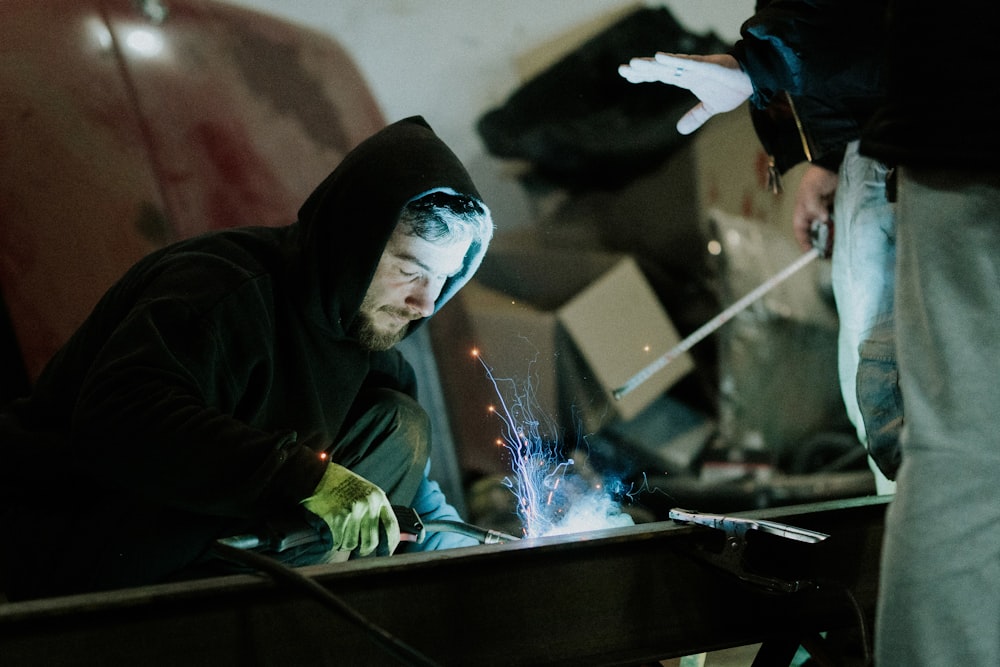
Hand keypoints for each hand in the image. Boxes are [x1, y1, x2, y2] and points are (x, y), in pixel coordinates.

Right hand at [302, 463, 399, 556]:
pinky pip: (337, 542)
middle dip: (363, 549)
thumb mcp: (364, 491)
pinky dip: (332, 541)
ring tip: (338, 531)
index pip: (391, 527)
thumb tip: (382, 536)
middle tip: (356, 548)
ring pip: (351, 544)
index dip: (390, 545)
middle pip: (371, 542)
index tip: (385, 554)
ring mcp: (352, 511)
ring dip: (344, 543)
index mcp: (378, 497)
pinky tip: (329, 530)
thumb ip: (374, 510)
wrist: (315, 474)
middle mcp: (368, 504)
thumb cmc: (339, 484)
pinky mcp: (336, 518)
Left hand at [618, 53, 752, 133]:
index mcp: (687, 79)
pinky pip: (690, 63)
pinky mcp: (710, 66)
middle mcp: (689, 71)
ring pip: (671, 65)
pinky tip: (660, 57)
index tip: (626, 75)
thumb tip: (679, 130)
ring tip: (634, 63)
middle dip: (642, 69)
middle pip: (661, 70)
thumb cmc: (732, 88)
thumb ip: (695, 117)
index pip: (661, 75)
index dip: (643, 75)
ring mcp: (698, 67)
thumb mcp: (711, 108)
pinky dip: (675, 60)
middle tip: (622, 69)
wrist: (755, 80)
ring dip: (652, 64)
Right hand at [793, 165, 837, 252]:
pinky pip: (838, 225)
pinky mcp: (838, 211)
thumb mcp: (812, 192)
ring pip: (828, 231)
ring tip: (838, 246)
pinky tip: (845, 235)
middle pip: (816, 235)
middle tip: (828, 253)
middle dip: (821, 244)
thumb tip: (824, 220)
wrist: (834, 165)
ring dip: (832, 239)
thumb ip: (815, 207)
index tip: (812, 253)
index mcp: (803, 213)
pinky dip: (840, 230)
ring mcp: (826, 214)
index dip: (805, 243)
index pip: (801, 232)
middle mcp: (814, 216)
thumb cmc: (818, 178)